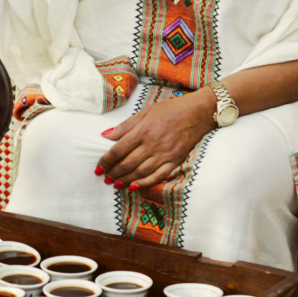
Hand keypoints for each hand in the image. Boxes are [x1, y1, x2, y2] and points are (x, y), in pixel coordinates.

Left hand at [95, 89, 217, 190]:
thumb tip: (105, 135)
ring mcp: (164, 154)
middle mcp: (152, 144)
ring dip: (125, 180)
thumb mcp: (145, 112)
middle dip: (113, 173)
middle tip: (105, 179)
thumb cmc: (170, 109)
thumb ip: (125, 126)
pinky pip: (158, 176)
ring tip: (115, 184)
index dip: (106, 161)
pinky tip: (134, 187)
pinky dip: (145, 183)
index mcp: (142, 131)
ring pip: (140, 172)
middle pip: (127, 164)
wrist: (199, 112)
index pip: (118, 150)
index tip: (98, 168)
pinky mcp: (175, 160)